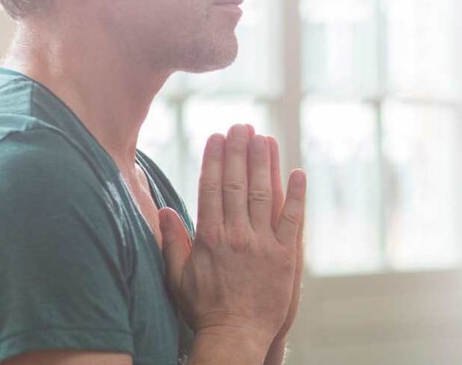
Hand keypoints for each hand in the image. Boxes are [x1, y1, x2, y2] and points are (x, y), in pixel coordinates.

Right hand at [158, 124, 306, 348]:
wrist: (235, 335)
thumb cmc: (204, 309)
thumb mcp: (178, 277)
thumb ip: (172, 242)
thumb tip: (164, 210)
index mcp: (209, 237)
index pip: (211, 188)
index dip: (214, 159)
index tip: (216, 137)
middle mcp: (236, 235)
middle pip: (238, 184)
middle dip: (239, 151)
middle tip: (242, 126)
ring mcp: (263, 244)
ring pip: (265, 194)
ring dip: (264, 163)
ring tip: (264, 138)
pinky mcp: (286, 256)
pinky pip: (293, 219)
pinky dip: (297, 195)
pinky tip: (298, 172)